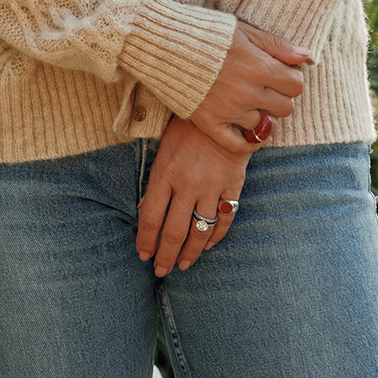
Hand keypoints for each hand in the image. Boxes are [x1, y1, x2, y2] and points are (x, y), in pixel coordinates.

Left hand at [137, 117, 249, 277]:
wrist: (223, 106)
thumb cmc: (186, 127)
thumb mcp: (163, 150)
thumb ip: (155, 181)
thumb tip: (144, 211)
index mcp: (164, 174)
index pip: (150, 218)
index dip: (146, 242)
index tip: (143, 255)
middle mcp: (188, 183)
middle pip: (174, 231)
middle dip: (166, 255)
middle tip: (161, 270)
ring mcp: (213, 185)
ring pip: (200, 230)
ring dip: (191, 253)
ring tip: (184, 265)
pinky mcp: (234, 184)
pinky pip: (225, 218)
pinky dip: (216, 236)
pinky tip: (207, 245)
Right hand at [186, 20, 312, 154]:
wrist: (164, 44)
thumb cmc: (206, 33)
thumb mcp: (244, 31)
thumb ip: (276, 45)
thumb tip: (304, 56)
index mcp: (259, 67)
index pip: (296, 85)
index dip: (291, 79)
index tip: (281, 74)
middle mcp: (247, 92)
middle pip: (284, 107)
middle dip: (280, 97)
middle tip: (266, 88)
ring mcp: (228, 110)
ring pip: (263, 124)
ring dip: (260, 114)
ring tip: (249, 102)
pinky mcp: (209, 123)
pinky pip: (238, 144)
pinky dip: (247, 141)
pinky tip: (247, 132)